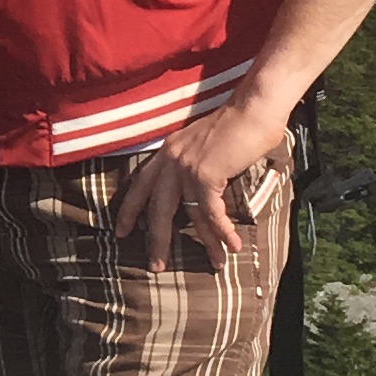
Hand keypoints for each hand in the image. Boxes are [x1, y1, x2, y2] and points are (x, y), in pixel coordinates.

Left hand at [112, 90, 294, 268]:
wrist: (254, 109)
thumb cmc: (239, 126)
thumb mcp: (206, 145)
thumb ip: (195, 164)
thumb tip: (200, 191)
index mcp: (167, 152)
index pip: (140, 185)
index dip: (129, 210)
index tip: (121, 232)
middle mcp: (170, 160)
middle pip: (156, 209)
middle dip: (157, 241)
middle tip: (156, 267)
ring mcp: (186, 167)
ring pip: (191, 215)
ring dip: (207, 242)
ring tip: (215, 264)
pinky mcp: (205, 174)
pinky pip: (211, 212)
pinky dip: (223, 231)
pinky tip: (232, 245)